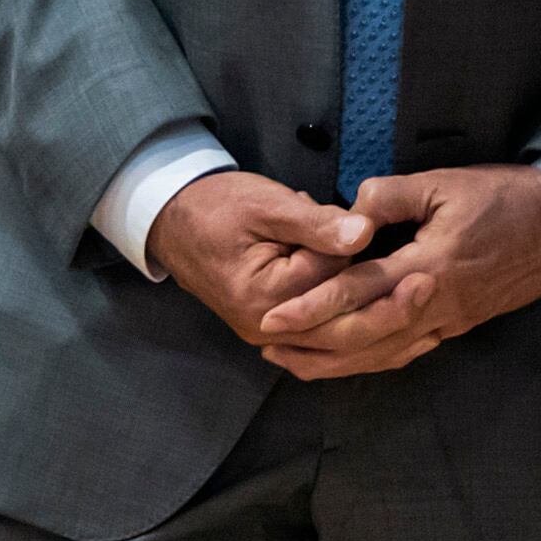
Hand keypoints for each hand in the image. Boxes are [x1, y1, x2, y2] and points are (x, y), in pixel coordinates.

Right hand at [146, 169, 372, 348]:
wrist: (175, 221)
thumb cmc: (218, 207)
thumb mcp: (269, 205)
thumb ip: (318, 223)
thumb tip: (365, 232)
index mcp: (266, 300)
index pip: (337, 270)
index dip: (335, 236)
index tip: (308, 215)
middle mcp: (269, 329)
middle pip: (338, 295)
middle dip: (333, 255)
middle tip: (302, 227)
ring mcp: (271, 335)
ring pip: (331, 304)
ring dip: (325, 267)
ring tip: (294, 240)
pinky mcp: (273, 328)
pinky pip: (315, 310)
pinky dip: (316, 280)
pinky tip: (297, 257)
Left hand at [251, 165, 540, 379]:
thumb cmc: (506, 197)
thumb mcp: (447, 183)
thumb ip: (393, 197)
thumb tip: (350, 208)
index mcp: (429, 265)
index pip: (357, 291)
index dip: (310, 306)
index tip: (271, 317)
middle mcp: (435, 303)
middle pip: (363, 337)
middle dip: (311, 345)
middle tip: (266, 345)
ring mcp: (449, 320)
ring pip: (384, 353)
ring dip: (336, 362)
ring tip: (294, 361)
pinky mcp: (459, 325)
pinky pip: (409, 351)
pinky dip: (373, 360)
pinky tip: (350, 360)